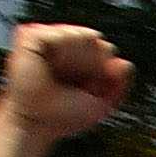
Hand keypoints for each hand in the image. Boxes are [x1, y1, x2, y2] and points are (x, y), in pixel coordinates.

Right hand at [1, 22, 131, 142]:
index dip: (103, 71)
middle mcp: (62, 47)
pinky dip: (63, 51)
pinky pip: (62, 33)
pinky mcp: (30, 36)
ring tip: (59, 76)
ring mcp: (46, 40)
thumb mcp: (101, 104)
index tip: (88, 91)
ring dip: (78, 61)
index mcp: (78, 59)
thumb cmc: (62, 118)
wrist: (36, 123)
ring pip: (83, 35)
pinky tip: (53, 64)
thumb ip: (119, 84)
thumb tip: (126, 63)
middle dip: (93, 66)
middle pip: (97, 40)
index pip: (107, 50)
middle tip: (73, 85)